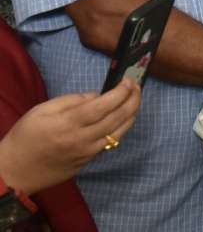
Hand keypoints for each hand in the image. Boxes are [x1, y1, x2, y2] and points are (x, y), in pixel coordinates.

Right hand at [0, 78, 140, 194]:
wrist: (16, 171)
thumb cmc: (25, 136)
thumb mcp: (42, 110)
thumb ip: (71, 100)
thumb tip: (97, 96)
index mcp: (69, 123)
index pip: (103, 105)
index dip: (120, 92)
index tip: (128, 80)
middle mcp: (83, 139)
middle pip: (118, 118)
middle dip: (133, 100)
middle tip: (137, 87)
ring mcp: (88, 153)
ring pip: (120, 132)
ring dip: (132, 114)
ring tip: (134, 100)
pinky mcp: (89, 162)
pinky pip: (111, 143)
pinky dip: (121, 128)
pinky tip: (122, 118)